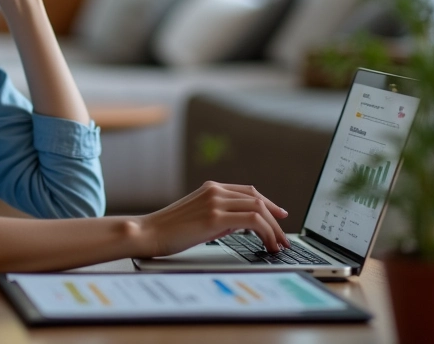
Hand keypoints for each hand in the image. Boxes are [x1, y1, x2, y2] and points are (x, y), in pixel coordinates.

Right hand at [138, 182, 289, 257]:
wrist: (150, 232)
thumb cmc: (171, 229)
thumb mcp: (199, 216)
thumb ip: (219, 214)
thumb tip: (240, 224)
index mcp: (211, 188)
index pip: (248, 191)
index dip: (268, 203)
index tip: (279, 216)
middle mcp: (215, 190)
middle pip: (257, 199)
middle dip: (275, 219)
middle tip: (283, 237)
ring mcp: (215, 202)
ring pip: (258, 209)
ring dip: (273, 228)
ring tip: (277, 245)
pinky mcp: (215, 217)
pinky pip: (252, 221)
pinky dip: (266, 232)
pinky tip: (267, 244)